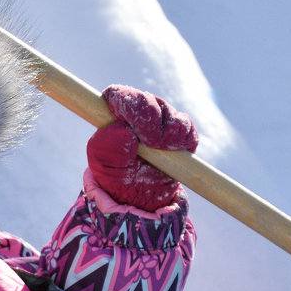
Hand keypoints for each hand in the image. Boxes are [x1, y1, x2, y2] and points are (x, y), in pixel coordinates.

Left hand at [86, 85, 197, 210]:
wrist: (142, 196)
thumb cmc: (116, 177)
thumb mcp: (105, 167)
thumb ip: (108, 148)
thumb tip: (123, 130)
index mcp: (112, 116)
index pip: (117, 95)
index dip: (125, 103)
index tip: (130, 126)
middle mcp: (137, 112)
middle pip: (145, 99)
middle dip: (148, 121)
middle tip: (149, 143)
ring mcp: (160, 118)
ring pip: (168, 112)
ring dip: (165, 134)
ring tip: (158, 151)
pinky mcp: (180, 130)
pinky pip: (186, 126)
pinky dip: (181, 139)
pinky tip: (171, 151)